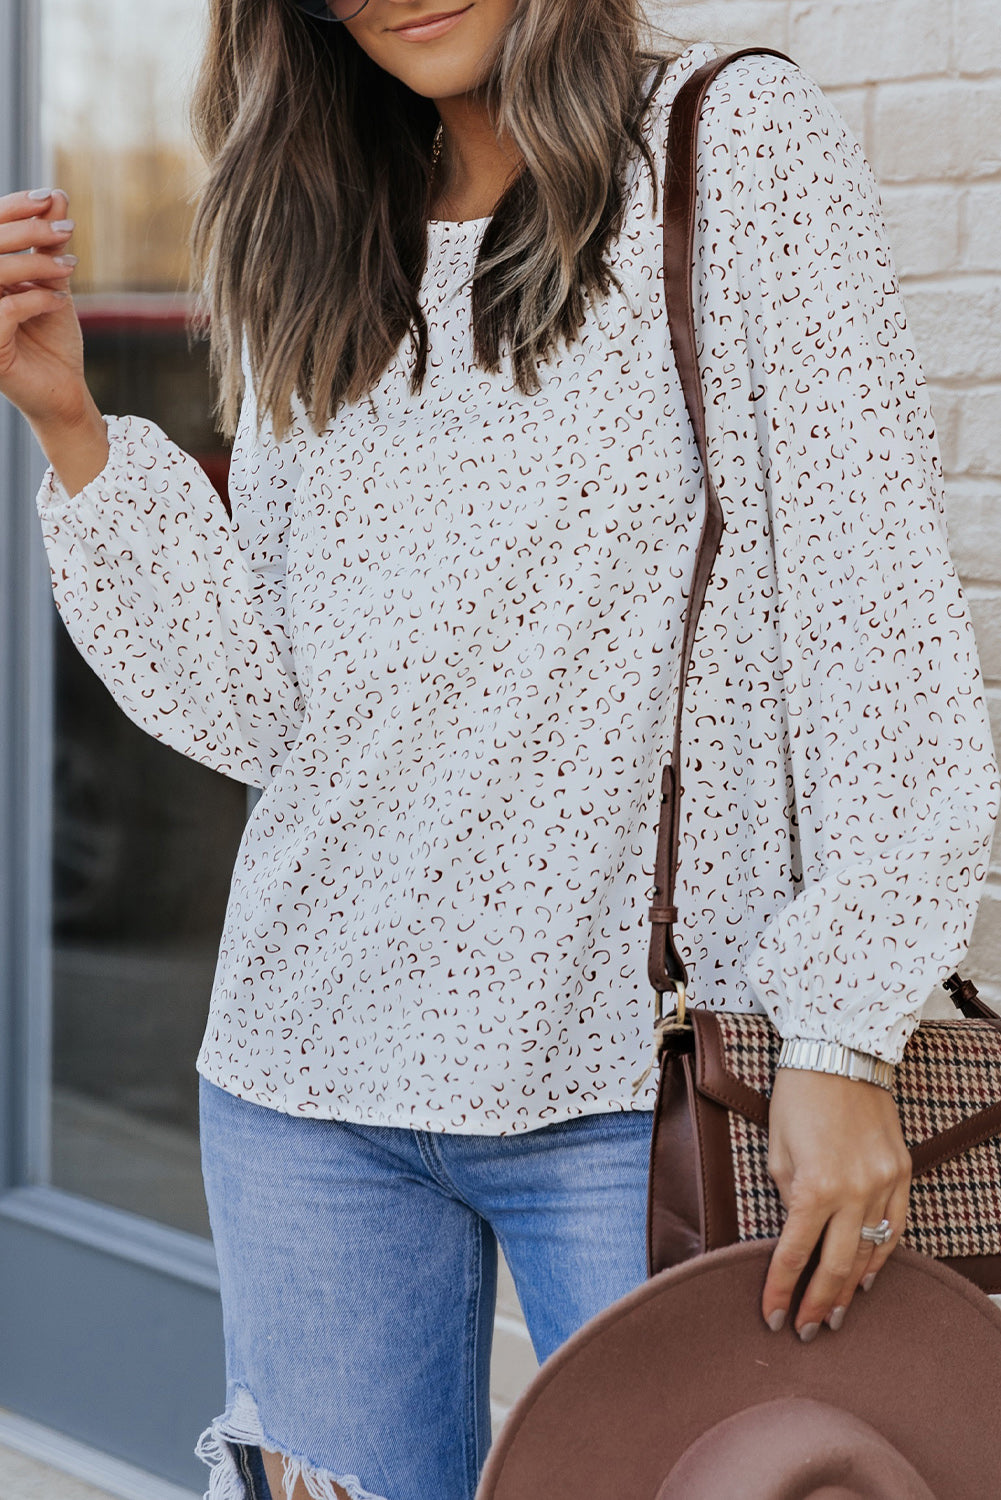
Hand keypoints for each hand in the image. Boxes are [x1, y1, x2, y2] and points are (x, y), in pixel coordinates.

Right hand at [0, 187, 88, 426]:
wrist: (63, 391)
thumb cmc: (52, 339)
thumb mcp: (52, 284)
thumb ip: (49, 245)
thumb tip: (56, 196)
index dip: (12, 208)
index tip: (48, 197)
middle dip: (27, 231)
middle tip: (66, 228)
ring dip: (35, 263)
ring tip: (69, 268)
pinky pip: (5, 311)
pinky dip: (36, 299)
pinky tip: (59, 302)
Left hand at [761, 1066, 911, 1340]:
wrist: (840, 1053)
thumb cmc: (797, 1097)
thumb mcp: (776, 1149)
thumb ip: (787, 1196)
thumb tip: (795, 1234)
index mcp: (813, 1185)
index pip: (794, 1255)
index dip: (781, 1291)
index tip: (772, 1318)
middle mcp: (853, 1191)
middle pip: (836, 1266)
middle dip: (819, 1304)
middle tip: (807, 1332)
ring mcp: (883, 1184)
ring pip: (871, 1253)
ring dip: (852, 1289)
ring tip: (836, 1314)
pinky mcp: (901, 1173)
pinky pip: (895, 1228)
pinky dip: (882, 1256)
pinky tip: (868, 1276)